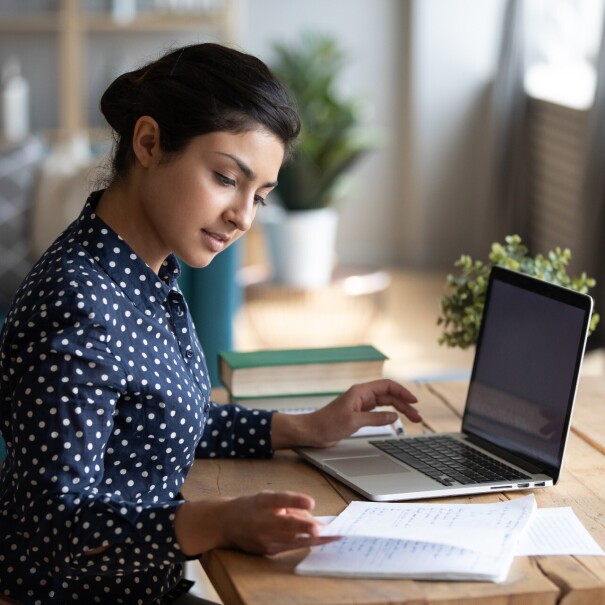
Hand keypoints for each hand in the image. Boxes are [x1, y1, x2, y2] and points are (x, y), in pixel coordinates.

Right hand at [175, 491, 337, 555]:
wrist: (224, 523)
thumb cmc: (250, 507)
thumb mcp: (267, 498)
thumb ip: (289, 505)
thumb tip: (313, 517)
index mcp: (261, 501)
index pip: (279, 499)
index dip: (295, 501)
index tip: (311, 502)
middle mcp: (261, 520)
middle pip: (286, 524)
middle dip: (305, 528)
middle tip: (322, 528)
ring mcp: (263, 538)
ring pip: (291, 540)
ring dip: (312, 539)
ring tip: (331, 536)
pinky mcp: (266, 550)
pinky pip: (289, 546)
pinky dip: (305, 543)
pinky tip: (319, 540)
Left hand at [272, 378, 420, 448]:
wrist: (311, 432)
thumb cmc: (327, 424)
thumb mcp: (354, 422)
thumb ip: (375, 418)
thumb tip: (394, 416)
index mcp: (360, 392)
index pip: (387, 386)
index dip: (402, 392)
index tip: (414, 401)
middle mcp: (361, 396)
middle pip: (388, 395)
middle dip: (404, 403)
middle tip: (417, 416)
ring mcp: (360, 405)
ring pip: (385, 404)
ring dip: (399, 410)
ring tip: (412, 419)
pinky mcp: (358, 415)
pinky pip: (378, 412)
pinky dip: (389, 415)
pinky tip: (396, 420)